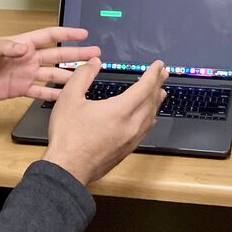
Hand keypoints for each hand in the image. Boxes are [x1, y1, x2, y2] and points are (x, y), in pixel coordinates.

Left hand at [0, 27, 99, 100]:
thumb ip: (6, 48)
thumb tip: (25, 48)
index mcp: (22, 44)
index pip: (49, 36)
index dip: (67, 34)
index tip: (83, 33)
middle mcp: (28, 58)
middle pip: (58, 55)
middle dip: (77, 54)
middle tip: (95, 54)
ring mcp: (26, 74)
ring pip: (53, 74)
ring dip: (70, 75)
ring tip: (87, 76)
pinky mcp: (20, 89)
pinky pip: (41, 92)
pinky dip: (54, 95)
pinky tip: (67, 97)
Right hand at [42, 57, 167, 185]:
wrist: (68, 169)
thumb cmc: (68, 135)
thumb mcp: (68, 98)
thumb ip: (83, 75)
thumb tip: (95, 62)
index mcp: (120, 110)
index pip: (144, 88)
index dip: (153, 74)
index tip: (159, 65)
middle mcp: (131, 125)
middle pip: (151, 101)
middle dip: (158, 85)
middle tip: (164, 74)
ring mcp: (131, 139)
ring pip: (150, 116)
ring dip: (156, 101)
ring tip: (160, 92)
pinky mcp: (127, 150)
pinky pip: (145, 130)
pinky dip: (150, 117)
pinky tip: (149, 117)